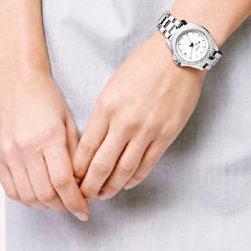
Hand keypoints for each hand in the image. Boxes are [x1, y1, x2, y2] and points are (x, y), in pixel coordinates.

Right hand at [0, 68, 89, 220]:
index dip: (76, 201)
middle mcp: (26, 148)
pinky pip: (10, 188)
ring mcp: (7, 153)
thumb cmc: (46, 96)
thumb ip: (74, 152)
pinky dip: (26, 198)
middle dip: (64, 206)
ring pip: (27, 196)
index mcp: (49, 137)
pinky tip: (38, 195)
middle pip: (45, 194)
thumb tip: (80, 180)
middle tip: (74, 205)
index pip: (64, 182)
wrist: (16, 79)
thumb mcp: (68, 120)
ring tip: (58, 201)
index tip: (84, 209)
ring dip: (45, 205)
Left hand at [73, 30, 206, 202]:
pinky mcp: (167, 134)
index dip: (77, 169)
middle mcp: (124, 122)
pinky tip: (128, 183)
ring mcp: (147, 130)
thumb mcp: (114, 84)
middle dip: (89, 186)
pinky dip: (135, 178)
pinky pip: (148, 164)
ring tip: (104, 194)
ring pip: (124, 170)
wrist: (177, 54)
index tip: (73, 178)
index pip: (86, 148)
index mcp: (106, 107)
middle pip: (101, 165)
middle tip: (83, 196)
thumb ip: (105, 113)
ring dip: (112, 187)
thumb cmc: (143, 64)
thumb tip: (98, 139)